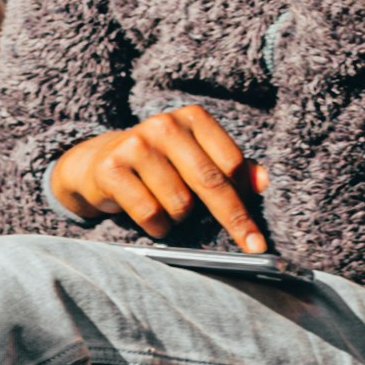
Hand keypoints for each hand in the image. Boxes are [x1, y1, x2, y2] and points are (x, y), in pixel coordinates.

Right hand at [48, 106, 267, 246]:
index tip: (257, 228)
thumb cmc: (160, 164)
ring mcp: (136, 144)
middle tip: (252, 246)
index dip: (246, 198)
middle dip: (234, 219)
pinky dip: (157, 226)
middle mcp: (165, 125)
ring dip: (180, 219)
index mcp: (193, 118)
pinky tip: (152, 220)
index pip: (231, 162)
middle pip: (210, 182)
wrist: (99, 163)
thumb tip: (264, 182)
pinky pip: (150, 213)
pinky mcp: (112, 168)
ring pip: (180, 203)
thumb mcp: (197, 158)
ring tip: (168, 210)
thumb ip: (232, 168)